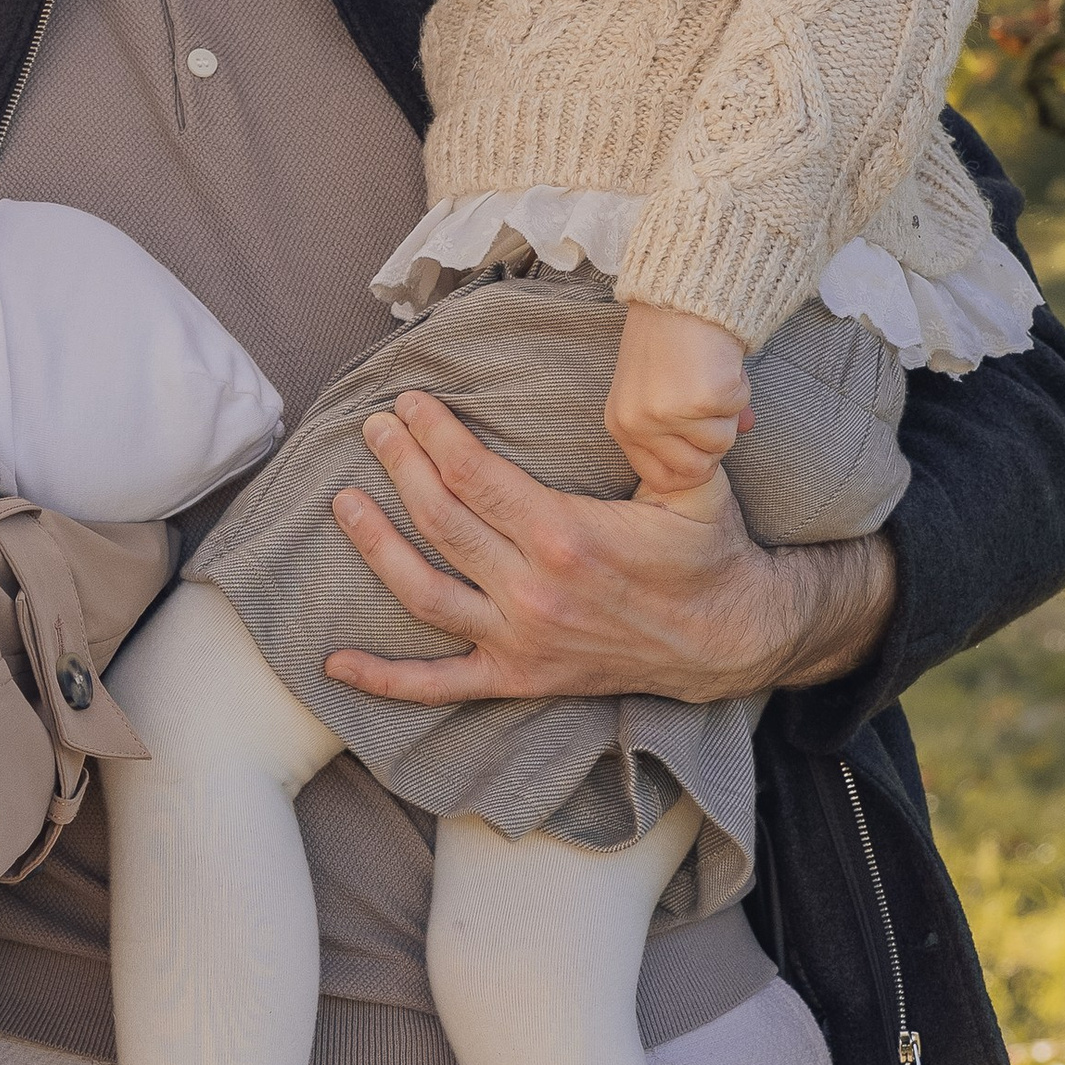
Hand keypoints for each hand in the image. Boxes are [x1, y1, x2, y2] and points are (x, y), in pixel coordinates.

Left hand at [319, 390, 892, 708]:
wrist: (730, 639)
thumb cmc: (709, 550)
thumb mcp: (696, 482)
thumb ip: (668, 432)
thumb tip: (662, 380)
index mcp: (567, 536)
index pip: (476, 476)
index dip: (434, 435)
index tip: (408, 403)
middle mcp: (533, 591)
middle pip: (442, 520)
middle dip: (399, 466)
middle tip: (373, 428)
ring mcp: (520, 639)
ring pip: (424, 592)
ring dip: (376, 547)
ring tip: (345, 503)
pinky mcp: (519, 677)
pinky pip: (440, 685)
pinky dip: (385, 680)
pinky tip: (334, 664)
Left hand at [604, 303, 752, 511]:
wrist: (680, 294)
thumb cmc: (669, 338)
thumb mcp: (663, 385)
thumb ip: (691, 421)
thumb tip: (742, 429)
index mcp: (622, 425)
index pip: (662, 479)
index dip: (691, 468)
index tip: (702, 444)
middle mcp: (640, 424)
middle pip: (696, 470)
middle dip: (714, 443)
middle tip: (710, 406)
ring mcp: (670, 413)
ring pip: (722, 443)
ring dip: (727, 412)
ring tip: (710, 375)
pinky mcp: (704, 398)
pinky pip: (737, 411)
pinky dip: (739, 388)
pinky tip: (721, 363)